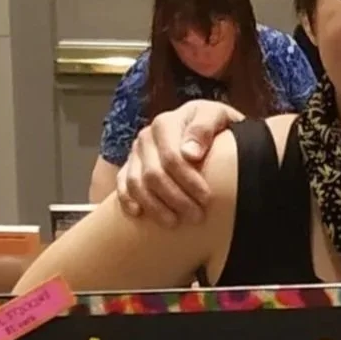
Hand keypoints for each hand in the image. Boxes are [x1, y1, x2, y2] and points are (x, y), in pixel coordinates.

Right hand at [115, 100, 240, 226]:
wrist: (211, 130)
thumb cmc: (217, 126)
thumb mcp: (218, 117)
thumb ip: (205, 127)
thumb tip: (190, 154)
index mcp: (166, 123)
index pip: (172, 157)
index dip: (189, 181)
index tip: (206, 199)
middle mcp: (147, 137)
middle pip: (154, 174)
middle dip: (175, 199)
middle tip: (197, 217)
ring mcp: (136, 153)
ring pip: (136, 184)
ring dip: (154, 206)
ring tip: (174, 223)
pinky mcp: (130, 166)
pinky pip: (122, 184)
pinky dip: (127, 200)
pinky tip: (138, 214)